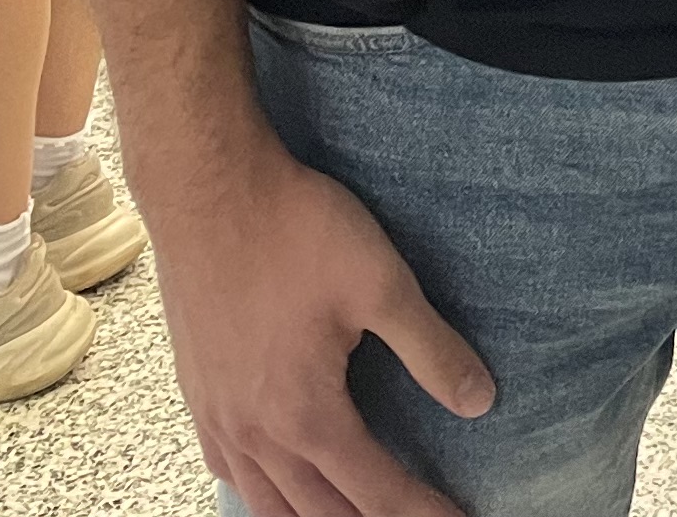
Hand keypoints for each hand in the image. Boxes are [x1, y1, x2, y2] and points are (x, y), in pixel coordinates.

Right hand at [154, 142, 492, 516]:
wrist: (207, 191)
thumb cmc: (294, 231)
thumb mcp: (381, 284)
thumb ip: (431, 349)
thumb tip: (480, 402)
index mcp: (306, 415)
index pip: (375, 491)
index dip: (420, 512)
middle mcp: (256, 432)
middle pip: (318, 512)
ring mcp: (218, 416)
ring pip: (266, 501)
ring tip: (349, 516)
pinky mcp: (196, 391)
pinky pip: (226, 468)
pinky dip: (256, 491)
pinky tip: (271, 482)